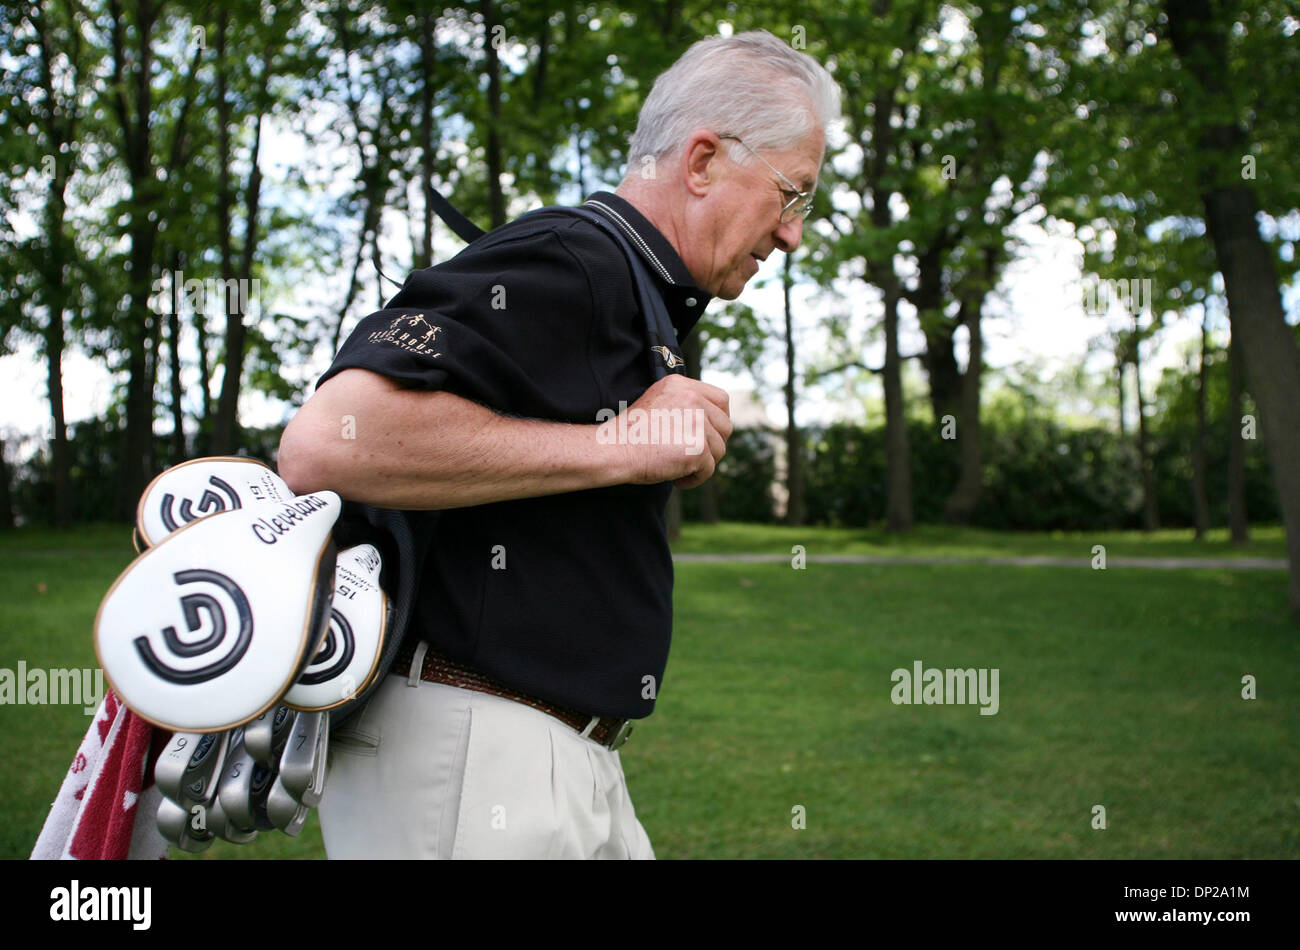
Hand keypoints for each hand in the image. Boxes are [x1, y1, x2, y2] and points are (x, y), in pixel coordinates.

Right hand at [606, 375, 731, 488]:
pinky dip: (695, 479)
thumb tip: (713, 423)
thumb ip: (684, 405)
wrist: (613, 450)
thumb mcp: (659, 404)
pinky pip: (709, 469)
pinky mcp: (697, 448)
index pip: (722, 399)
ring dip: (703, 464)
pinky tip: (677, 479)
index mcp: (682, 385)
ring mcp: (696, 423)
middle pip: (725, 426)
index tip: (707, 436)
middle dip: (713, 445)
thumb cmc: (631, 434)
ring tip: (678, 468)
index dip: (719, 420)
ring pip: (719, 450)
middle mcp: (692, 399)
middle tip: (692, 456)